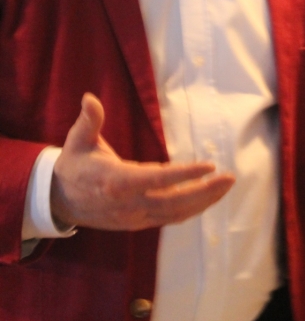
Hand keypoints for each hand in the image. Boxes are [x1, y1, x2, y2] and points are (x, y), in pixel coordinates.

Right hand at [50, 93, 234, 230]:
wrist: (60, 200)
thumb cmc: (74, 164)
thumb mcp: (78, 139)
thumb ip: (89, 120)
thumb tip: (89, 97)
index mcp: (116, 181)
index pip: (156, 179)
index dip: (184, 174)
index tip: (209, 165)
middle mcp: (128, 204)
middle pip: (173, 202)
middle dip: (204, 191)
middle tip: (230, 178)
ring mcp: (134, 217)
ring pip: (175, 214)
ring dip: (203, 201)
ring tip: (226, 185)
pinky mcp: (138, 223)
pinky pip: (169, 219)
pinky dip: (191, 210)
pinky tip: (207, 198)